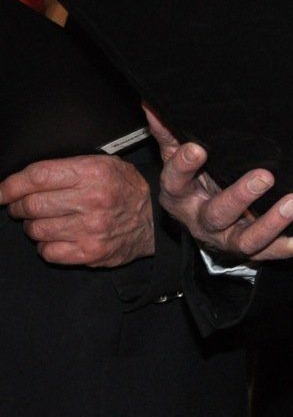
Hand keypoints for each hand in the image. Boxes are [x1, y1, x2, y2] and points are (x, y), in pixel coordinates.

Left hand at [0, 154, 154, 266]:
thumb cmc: (126, 189)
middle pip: (31, 205)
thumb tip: (25, 179)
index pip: (38, 176)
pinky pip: (47, 251)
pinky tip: (59, 236)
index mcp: (94, 172)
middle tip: (23, 207)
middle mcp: (92, 199)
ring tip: (47, 221)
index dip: (11, 185)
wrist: (154, 219)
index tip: (1, 192)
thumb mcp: (105, 164)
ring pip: (35, 230)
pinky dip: (47, 245)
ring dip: (34, 226)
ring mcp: (90, 228)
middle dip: (19, 207)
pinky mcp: (89, 252)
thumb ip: (68, 168)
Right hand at [148, 107, 292, 261]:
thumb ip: (170, 132)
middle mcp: (202, 219)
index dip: (184, 166)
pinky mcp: (251, 249)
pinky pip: (271, 252)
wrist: (198, 222)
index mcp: (181, 194)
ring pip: (247, 239)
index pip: (176, 180)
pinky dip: (288, 245)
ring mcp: (227, 237)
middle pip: (217, 213)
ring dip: (272, 222)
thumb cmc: (193, 181)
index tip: (198, 149)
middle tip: (265, 176)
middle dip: (241, 196)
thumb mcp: (176, 157)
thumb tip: (154, 103)